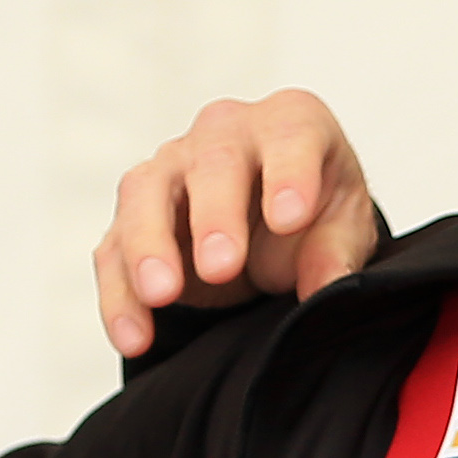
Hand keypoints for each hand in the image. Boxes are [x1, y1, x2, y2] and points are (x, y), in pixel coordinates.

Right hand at [96, 91, 384, 359]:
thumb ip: (334, 255)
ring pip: (145, 194)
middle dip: (213, 216)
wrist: (277, 227)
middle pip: (212, 163)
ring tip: (161, 295)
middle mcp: (225, 134)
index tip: (290, 218)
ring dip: (148, 246)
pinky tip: (134, 333)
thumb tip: (325, 289)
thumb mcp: (343, 230)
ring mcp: (171, 170)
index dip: (289, 174)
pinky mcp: (135, 217)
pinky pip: (115, 249)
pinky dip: (120, 294)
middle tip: (220, 267)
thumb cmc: (314, 212)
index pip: (290, 136)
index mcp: (289, 124)